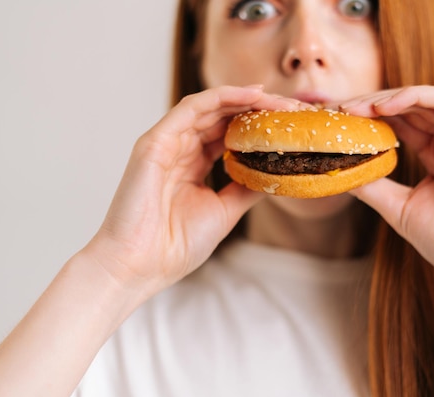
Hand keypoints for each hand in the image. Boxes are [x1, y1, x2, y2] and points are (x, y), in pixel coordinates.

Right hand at [84, 86, 304, 297]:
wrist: (140, 266)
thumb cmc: (175, 245)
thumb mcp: (225, 211)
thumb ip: (246, 188)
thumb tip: (275, 174)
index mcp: (192, 165)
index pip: (229, 134)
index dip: (258, 126)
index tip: (291, 125)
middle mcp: (179, 149)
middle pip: (223, 116)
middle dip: (259, 109)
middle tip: (293, 108)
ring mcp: (166, 143)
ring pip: (210, 107)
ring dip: (247, 99)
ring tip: (279, 100)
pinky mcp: (154, 142)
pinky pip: (192, 108)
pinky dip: (223, 97)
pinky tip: (253, 94)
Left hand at [340, 86, 433, 309]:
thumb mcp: (399, 209)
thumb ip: (373, 187)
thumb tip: (340, 173)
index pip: (401, 125)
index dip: (370, 118)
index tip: (337, 122)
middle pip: (409, 108)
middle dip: (371, 105)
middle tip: (339, 109)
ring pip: (423, 99)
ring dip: (386, 99)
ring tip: (355, 107)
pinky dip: (413, 97)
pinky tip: (384, 107)